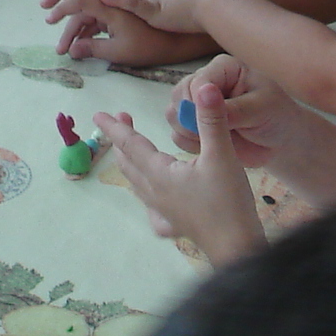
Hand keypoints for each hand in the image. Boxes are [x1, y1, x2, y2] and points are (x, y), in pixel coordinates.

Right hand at [42, 0, 215, 65]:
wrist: (176, 37)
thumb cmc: (150, 44)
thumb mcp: (121, 52)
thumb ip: (93, 49)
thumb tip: (72, 50)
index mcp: (110, 6)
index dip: (62, 6)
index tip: (50, 19)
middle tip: (44, 8)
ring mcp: (115, 4)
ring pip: (87, 9)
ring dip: (73, 25)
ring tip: (64, 48)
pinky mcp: (118, 12)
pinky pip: (96, 15)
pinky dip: (84, 26)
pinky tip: (79, 43)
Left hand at [95, 82, 263, 264]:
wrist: (238, 248)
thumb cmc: (229, 202)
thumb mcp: (222, 156)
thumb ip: (211, 120)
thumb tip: (205, 87)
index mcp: (160, 174)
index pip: (130, 145)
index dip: (115, 128)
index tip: (97, 114)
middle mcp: (155, 192)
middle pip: (130, 162)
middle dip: (122, 140)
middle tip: (121, 119)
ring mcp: (163, 211)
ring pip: (137, 182)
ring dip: (130, 161)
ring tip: (130, 148)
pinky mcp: (175, 223)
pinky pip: (150, 203)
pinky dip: (144, 190)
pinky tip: (151, 196)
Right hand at [165, 55, 313, 169]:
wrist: (280, 141)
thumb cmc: (277, 116)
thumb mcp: (261, 110)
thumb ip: (233, 107)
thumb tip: (204, 95)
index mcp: (224, 68)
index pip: (197, 82)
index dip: (199, 105)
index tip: (213, 124)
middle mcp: (206, 81)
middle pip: (179, 96)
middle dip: (192, 120)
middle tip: (215, 135)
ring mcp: (198, 103)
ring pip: (174, 114)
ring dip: (189, 132)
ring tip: (216, 141)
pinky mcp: (194, 124)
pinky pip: (177, 134)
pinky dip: (190, 144)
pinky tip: (212, 148)